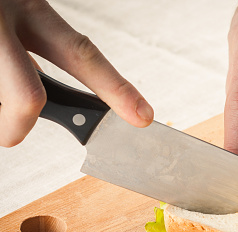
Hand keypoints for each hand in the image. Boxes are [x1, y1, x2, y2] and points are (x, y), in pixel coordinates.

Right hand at [0, 0, 152, 146]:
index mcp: (29, 9)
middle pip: (28, 96)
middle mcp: (3, 21)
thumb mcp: (15, 10)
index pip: (81, 54)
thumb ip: (28, 45)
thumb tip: (37, 99)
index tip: (142, 115)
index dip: (116, 88)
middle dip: (18, 125)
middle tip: (12, 134)